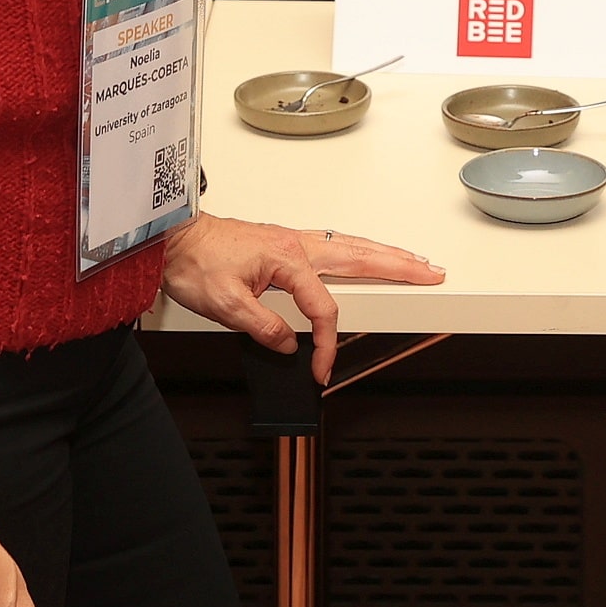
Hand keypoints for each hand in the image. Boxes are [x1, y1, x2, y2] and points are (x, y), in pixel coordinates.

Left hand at [159, 213, 445, 383]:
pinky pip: (334, 243)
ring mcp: (293, 240)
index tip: (318, 369)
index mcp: (287, 259)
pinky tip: (365, 252)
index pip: (322, 309)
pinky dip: (360, 248)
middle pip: (361, 256)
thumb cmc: (194, 261)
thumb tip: (289, 344)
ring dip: (386, 253)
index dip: (324, 344)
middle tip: (432, 272)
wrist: (173, 236)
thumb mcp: (223, 303)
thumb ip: (262, 326)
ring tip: (413, 261)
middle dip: (400, 266)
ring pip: (351, 245)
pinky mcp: (285, 242)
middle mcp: (296, 244)